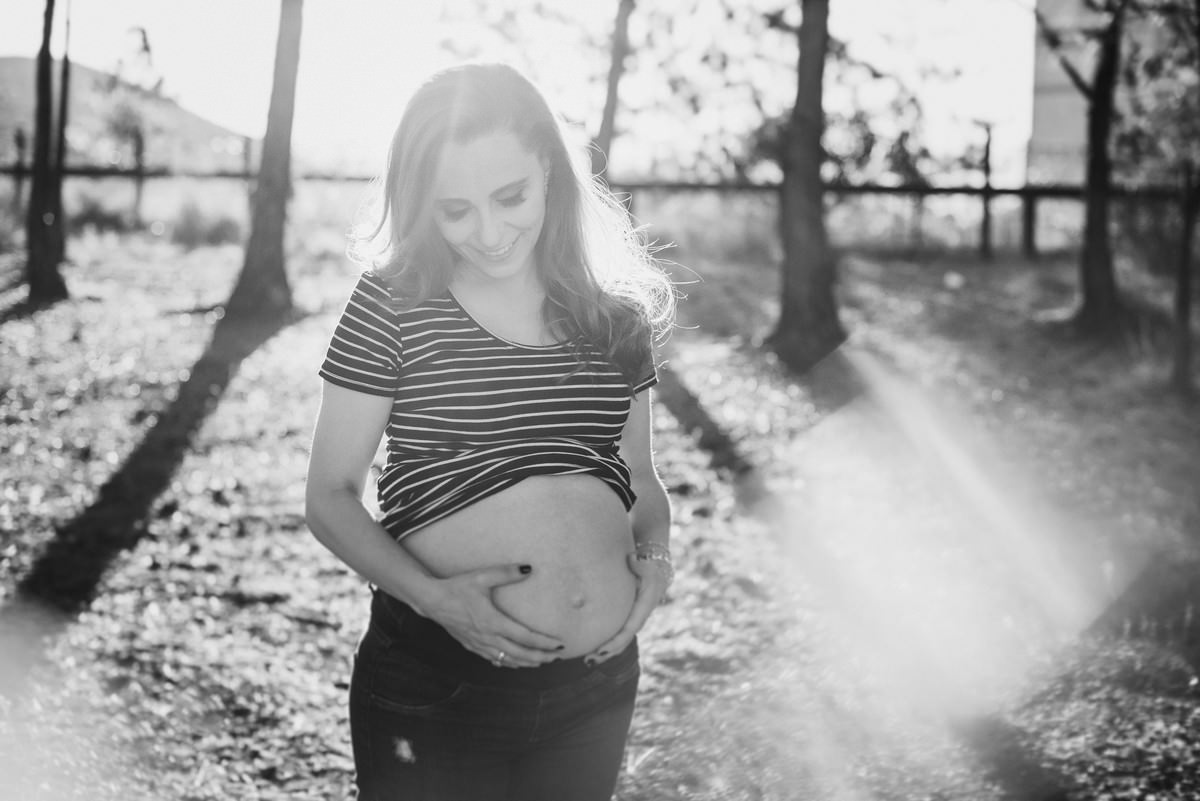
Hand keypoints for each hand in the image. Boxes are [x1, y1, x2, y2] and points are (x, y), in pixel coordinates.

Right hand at [426, 563, 565, 667]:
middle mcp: (488, 637)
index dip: (544, 643)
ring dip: (526, 662)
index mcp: (493, 622)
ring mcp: (479, 644)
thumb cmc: (457, 587)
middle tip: (557, 656)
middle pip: (520, 653)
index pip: (525, 637)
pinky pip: (493, 659)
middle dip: (540, 657)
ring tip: (541, 662)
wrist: (431, 601)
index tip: (559, 644)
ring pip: (507, 660)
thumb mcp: (482, 576)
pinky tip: (514, 663)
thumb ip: (506, 572)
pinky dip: (508, 663)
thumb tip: (528, 568)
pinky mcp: (471, 645)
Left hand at [584, 552, 669, 664]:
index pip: (630, 628)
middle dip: (608, 652)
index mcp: (644, 606)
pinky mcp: (628, 618)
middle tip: (589, 660)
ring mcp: (635, 618)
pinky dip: (608, 643)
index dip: (616, 641)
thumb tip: (632, 560)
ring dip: (606, 651)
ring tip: (588, 660)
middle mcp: (640, 616)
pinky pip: (619, 634)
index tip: (601, 649)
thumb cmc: (648, 564)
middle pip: (624, 640)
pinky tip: (593, 650)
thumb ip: (640, 563)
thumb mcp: (647, 563)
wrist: (656, 567)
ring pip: (621, 640)